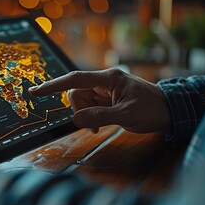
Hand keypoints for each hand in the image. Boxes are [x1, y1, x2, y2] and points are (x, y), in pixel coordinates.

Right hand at [29, 69, 170, 133]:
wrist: (169, 110)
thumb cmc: (152, 109)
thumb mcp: (126, 115)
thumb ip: (100, 116)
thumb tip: (76, 119)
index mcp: (109, 79)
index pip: (75, 80)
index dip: (53, 85)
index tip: (35, 91)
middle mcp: (104, 81)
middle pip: (77, 93)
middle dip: (79, 110)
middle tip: (93, 125)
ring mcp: (104, 90)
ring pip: (81, 101)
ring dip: (85, 115)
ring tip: (100, 126)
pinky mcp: (106, 98)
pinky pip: (89, 106)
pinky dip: (90, 117)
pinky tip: (100, 125)